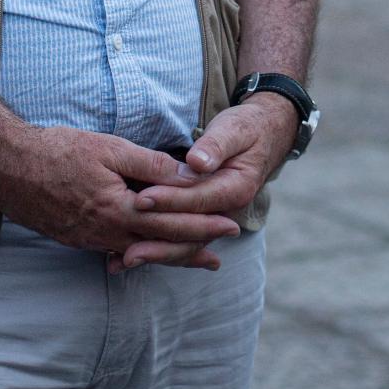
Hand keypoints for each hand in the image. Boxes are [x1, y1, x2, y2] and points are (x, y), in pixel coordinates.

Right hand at [0, 127, 242, 270]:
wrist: (7, 167)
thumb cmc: (58, 151)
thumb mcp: (109, 148)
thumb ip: (148, 164)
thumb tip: (186, 174)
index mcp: (118, 210)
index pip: (171, 222)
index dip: (202, 225)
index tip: (229, 226)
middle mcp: (105, 232)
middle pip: (158, 245)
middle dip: (193, 248)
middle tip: (221, 254)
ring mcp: (89, 240)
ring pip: (138, 251)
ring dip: (168, 255)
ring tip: (195, 260)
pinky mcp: (76, 239)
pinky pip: (115, 250)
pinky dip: (138, 253)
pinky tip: (147, 254)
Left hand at [128, 94, 296, 264]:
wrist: (263, 136)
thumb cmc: (245, 128)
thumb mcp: (233, 129)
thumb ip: (215, 145)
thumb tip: (197, 162)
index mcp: (236, 187)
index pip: (198, 198)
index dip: (169, 200)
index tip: (141, 199)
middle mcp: (228, 210)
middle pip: (191, 232)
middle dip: (158, 241)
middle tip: (127, 249)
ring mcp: (216, 217)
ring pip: (186, 243)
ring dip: (156, 253)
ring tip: (125, 260)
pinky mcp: (203, 217)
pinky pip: (181, 238)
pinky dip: (158, 248)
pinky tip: (130, 254)